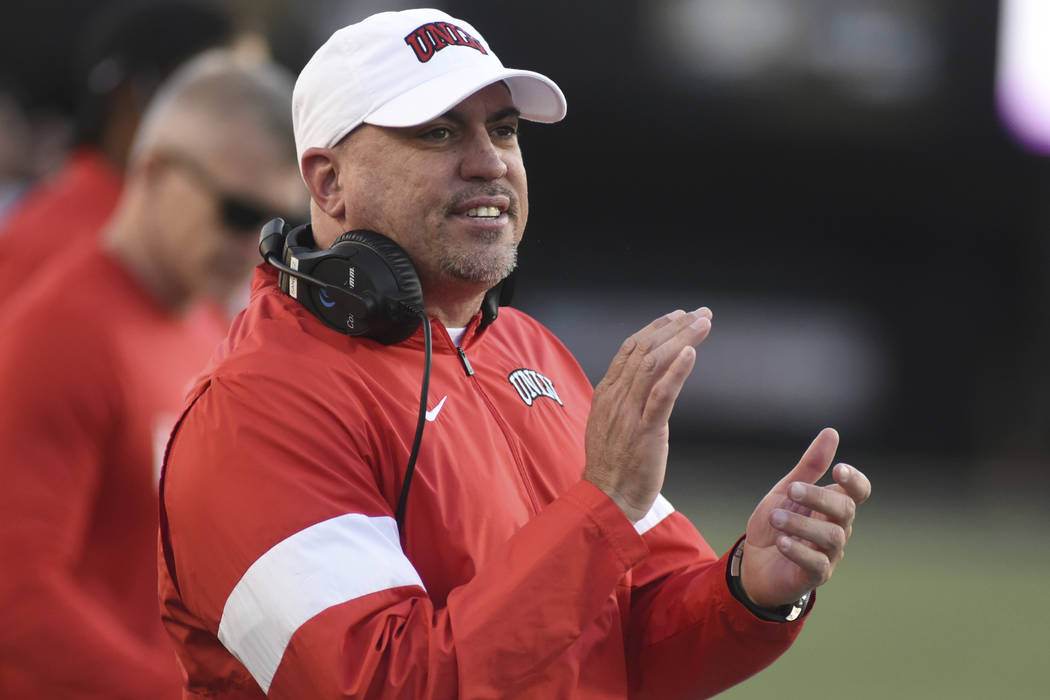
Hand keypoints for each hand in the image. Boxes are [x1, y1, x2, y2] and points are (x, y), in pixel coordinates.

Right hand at [584, 308, 712, 521]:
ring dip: (682, 339)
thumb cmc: (612, 465)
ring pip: (654, 364)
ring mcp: (629, 413)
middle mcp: (616, 396)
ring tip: (704, 324)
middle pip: (645, 348)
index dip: (655, 328)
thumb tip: (643, 383)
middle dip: (675, 327)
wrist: (606, 499)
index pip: (630, 348)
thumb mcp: (611, 423)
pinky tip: (690, 354)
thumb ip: (624, 400)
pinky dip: (676, 371)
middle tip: (700, 313)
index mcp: (608, 392)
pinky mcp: (645, 431)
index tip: (677, 315)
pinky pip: (660, 395)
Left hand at [740, 428, 871, 607]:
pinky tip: (781, 542)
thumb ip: (810, 466)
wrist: (753, 562)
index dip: (855, 481)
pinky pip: (818, 564)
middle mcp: (837, 528)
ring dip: (801, 524)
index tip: (837, 469)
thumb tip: (832, 432)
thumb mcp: (786, 490)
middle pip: (845, 510)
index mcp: (832, 505)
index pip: (859, 491)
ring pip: (832, 537)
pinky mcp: (816, 576)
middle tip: (790, 490)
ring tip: (775, 518)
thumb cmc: (776, 523)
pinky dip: (799, 551)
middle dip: (818, 497)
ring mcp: (830, 554)